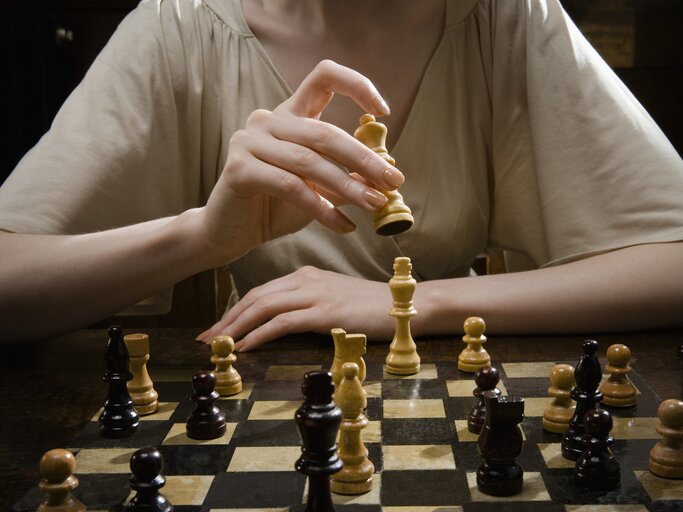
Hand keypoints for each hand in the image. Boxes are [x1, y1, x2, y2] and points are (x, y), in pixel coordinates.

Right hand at [197, 60, 404, 263]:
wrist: (230, 233)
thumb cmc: (276, 207)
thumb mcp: (319, 187)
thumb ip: (346, 175)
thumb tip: (388, 171)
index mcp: (289, 115)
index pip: (323, 77)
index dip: (357, 85)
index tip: (385, 112)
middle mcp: (267, 120)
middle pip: (325, 132)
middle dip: (364, 159)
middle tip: (393, 181)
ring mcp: (249, 141)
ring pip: (310, 162)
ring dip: (348, 187)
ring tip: (374, 205)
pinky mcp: (239, 169)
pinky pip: (291, 187)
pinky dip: (322, 210)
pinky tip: (344, 227)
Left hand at [197, 266, 395, 350]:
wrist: (402, 304)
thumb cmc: (372, 307)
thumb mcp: (335, 299)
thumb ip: (310, 304)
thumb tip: (285, 323)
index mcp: (306, 275)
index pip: (262, 291)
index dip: (236, 309)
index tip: (219, 327)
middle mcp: (306, 280)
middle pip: (255, 297)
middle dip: (227, 318)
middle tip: (206, 338)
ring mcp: (314, 294)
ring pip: (263, 307)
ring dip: (235, 327)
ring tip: (217, 344)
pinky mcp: (323, 311)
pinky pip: (281, 322)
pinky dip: (259, 334)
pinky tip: (245, 346)